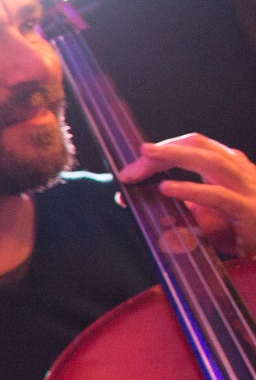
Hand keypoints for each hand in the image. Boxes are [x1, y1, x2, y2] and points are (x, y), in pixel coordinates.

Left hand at [117, 135, 255, 257]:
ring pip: (211, 161)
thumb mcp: (213, 221)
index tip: (137, 164)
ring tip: (146, 158)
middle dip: (166, 148)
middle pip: (201, 146)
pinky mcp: (249, 211)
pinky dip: (190, 190)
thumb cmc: (249, 233)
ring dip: (175, 156)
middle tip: (136, 158)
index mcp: (232, 170)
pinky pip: (217, 196)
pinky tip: (166, 189)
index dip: (167, 149)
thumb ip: (187, 214)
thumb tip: (153, 212)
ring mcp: (247, 189)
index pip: (197, 147)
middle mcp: (241, 173)